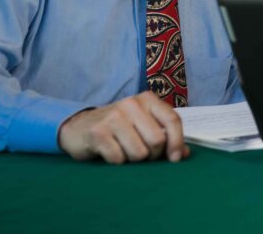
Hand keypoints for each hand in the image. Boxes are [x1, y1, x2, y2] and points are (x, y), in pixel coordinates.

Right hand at [57, 91, 188, 163]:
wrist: (79, 127)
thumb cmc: (118, 128)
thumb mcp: (143, 125)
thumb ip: (165, 136)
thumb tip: (183, 154)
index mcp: (147, 99)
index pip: (172, 120)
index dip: (177, 142)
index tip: (175, 158)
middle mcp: (131, 104)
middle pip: (157, 140)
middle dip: (152, 155)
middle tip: (142, 154)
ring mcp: (113, 117)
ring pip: (139, 153)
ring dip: (134, 160)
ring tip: (124, 151)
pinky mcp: (98, 132)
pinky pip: (119, 159)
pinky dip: (118, 162)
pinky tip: (110, 153)